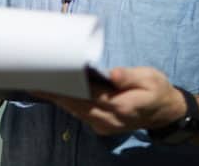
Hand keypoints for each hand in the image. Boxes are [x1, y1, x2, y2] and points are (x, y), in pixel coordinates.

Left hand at [34, 67, 186, 134]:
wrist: (165, 112)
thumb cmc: (157, 90)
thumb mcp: (150, 78)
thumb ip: (129, 76)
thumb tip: (112, 74)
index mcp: (121, 106)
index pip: (88, 95)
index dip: (67, 87)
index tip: (49, 79)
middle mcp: (109, 119)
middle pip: (76, 105)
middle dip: (55, 94)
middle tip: (33, 79)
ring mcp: (104, 125)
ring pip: (75, 111)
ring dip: (57, 99)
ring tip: (38, 84)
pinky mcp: (101, 125)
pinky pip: (80, 113)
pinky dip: (67, 103)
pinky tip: (55, 92)